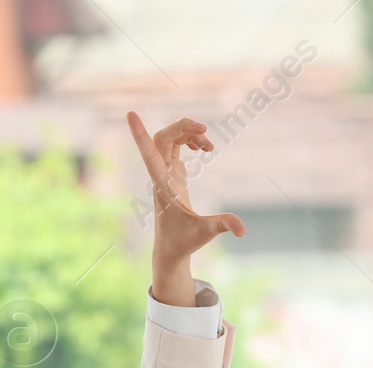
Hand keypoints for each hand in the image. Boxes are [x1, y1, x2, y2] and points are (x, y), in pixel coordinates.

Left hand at [127, 112, 244, 305]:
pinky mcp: (172, 173)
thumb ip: (222, 226)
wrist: (172, 248)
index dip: (140, 134)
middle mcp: (160, 174)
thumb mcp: (205, 232)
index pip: (148, 154)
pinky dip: (190, 139)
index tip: (130, 114)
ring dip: (189, 133)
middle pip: (162, 137)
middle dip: (182, 126)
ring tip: (210, 145)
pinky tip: (204, 148)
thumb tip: (242, 230)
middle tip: (206, 128)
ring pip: (168, 139)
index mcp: (163, 184)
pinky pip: (175, 146)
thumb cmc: (184, 241)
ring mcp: (165, 172)